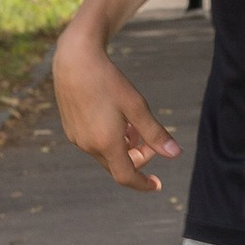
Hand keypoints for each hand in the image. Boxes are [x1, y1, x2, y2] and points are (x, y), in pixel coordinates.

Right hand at [52, 38, 179, 191]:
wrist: (75, 60)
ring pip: (105, 153)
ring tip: (133, 126)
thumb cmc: (108, 81)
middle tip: (149, 139)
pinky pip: (93, 143)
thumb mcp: (137, 107)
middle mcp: (88, 145)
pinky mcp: (70, 128)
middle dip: (137, 157)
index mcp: (106, 143)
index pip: (126, 177)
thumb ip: (155, 134)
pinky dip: (109, 140)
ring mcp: (76, 138)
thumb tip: (175, 154)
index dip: (143, 184)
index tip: (157, 184)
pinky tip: (116, 120)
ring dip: (123, 147)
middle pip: (117, 165)